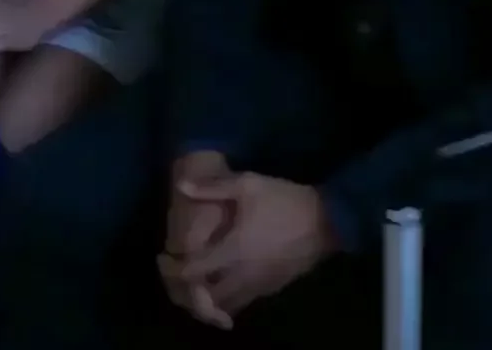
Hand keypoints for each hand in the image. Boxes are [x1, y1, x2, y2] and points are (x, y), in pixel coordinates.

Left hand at [178, 173, 337, 319]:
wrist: (327, 220)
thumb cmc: (285, 200)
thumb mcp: (249, 185)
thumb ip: (213, 187)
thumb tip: (182, 187)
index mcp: (233, 252)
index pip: (193, 272)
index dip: (173, 267)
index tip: (165, 256)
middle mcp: (243, 275)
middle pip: (205, 298)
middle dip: (187, 289)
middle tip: (179, 273)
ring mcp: (260, 285)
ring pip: (226, 305)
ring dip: (208, 297)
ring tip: (199, 279)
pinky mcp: (274, 288)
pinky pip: (244, 301)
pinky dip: (228, 296)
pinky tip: (224, 278)